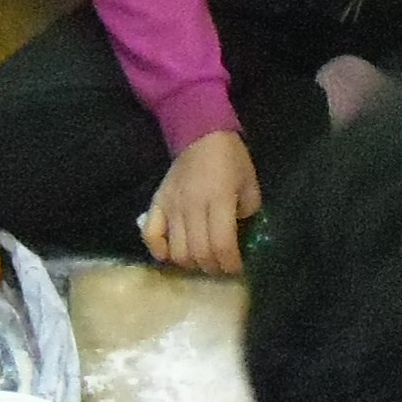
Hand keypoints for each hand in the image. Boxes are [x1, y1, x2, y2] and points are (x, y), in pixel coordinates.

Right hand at [142, 130, 261, 276]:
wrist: (202, 133)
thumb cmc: (231, 159)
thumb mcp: (250, 184)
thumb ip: (247, 212)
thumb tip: (238, 235)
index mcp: (219, 199)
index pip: (221, 244)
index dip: (230, 263)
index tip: (237, 268)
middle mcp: (192, 205)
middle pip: (198, 252)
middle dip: (213, 267)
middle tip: (221, 266)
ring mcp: (171, 205)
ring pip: (176, 250)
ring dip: (191, 264)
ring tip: (201, 261)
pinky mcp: (156, 202)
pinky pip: (151, 235)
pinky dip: (159, 251)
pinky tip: (170, 255)